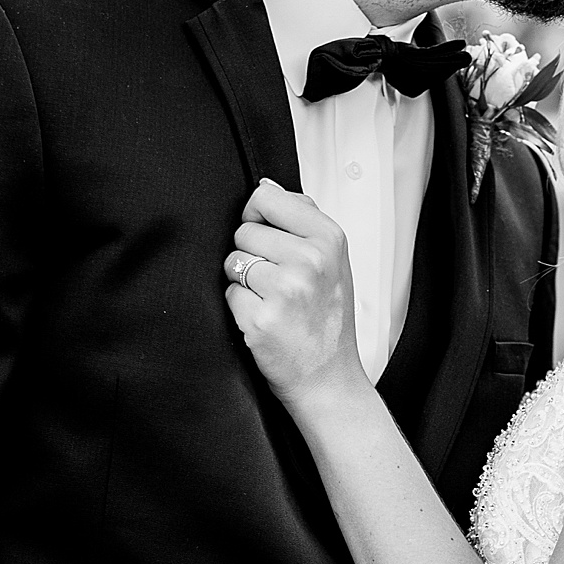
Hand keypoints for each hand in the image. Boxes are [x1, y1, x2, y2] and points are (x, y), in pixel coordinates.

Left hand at [224, 181, 368, 414]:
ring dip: (244, 282)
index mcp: (328, 239)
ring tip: (272, 301)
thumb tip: (267, 185)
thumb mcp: (334, 261)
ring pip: (233, 262)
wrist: (328, 379)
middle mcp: (310, 261)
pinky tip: (265, 320)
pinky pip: (229, 294)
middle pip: (244, 231)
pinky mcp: (262, 319)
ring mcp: (286, 290)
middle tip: (278, 282)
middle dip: (252, 254)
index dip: (258, 217)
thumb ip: (302, 218)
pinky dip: (240, 308)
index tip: (269, 237)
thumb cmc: (329, 322)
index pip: (266, 197)